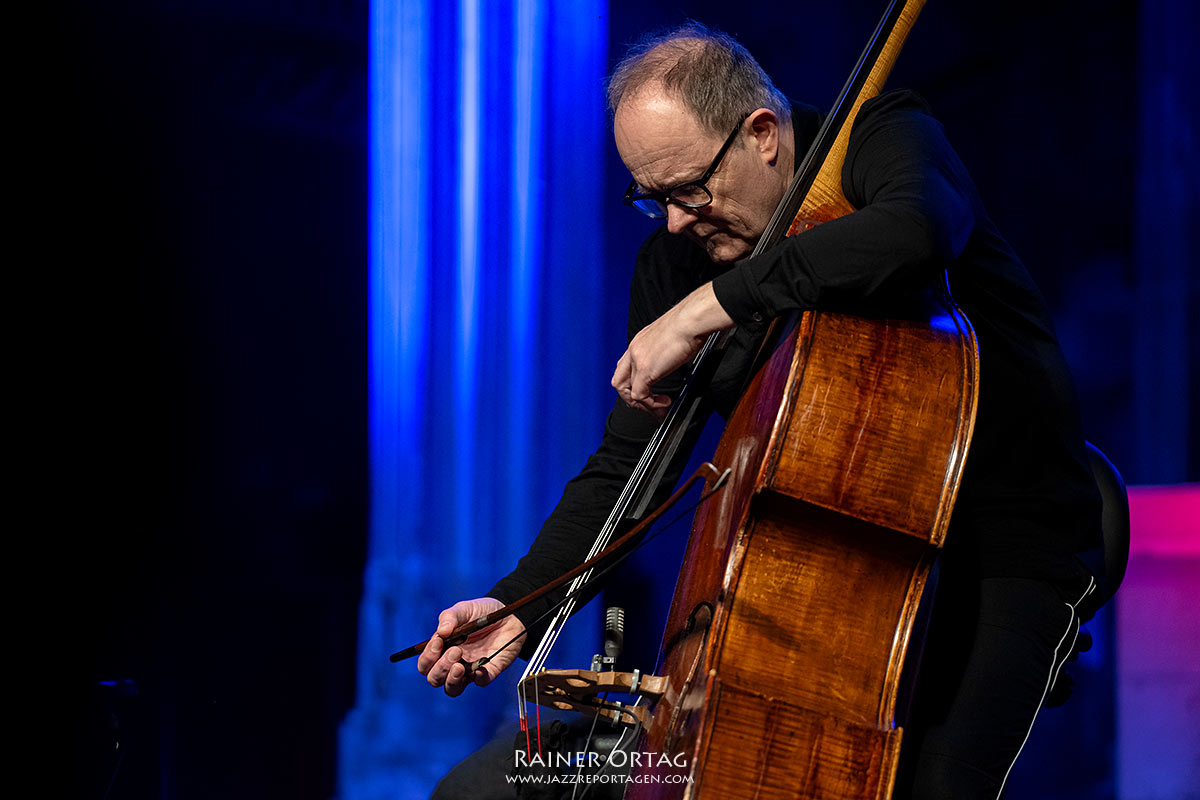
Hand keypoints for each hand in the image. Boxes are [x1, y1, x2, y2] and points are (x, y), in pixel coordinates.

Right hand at [416, 597, 524, 696]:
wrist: (510, 614)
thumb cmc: (482, 613)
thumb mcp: (464, 609)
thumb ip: (450, 616)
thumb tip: (441, 632)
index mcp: (443, 649)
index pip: (426, 664)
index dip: (428, 657)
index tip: (439, 642)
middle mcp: (454, 662)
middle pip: (435, 679)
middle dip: (441, 668)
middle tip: (456, 651)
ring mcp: (470, 669)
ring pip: (452, 689)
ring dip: (452, 680)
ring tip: (460, 666)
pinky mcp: (489, 671)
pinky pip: (481, 683)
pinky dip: (479, 678)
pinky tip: (480, 668)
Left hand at [612, 282, 734, 418]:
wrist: (690, 320)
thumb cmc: (688, 324)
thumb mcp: (671, 337)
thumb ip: (666, 350)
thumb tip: (675, 357)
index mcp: (639, 342)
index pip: (625, 367)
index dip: (632, 384)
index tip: (648, 391)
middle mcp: (634, 350)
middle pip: (619, 381)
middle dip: (631, 398)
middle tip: (648, 405)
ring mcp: (637, 360)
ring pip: (626, 391)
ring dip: (641, 404)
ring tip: (657, 408)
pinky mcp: (645, 370)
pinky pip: (640, 395)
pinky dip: (651, 404)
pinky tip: (664, 402)